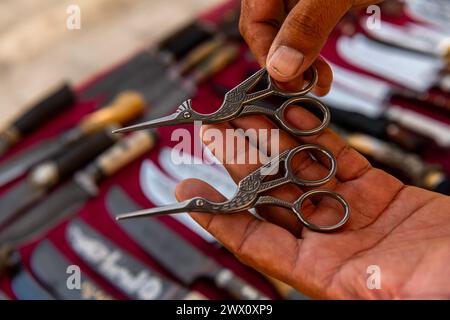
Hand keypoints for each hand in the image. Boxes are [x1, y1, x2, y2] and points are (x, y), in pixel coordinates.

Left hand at [175, 108, 449, 298]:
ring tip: (244, 116)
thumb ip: (368, 290)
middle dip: (241, 165)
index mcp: (324, 274)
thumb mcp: (404, 298)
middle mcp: (331, 241)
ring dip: (271, 142)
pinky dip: (316, 135)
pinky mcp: (378, 190)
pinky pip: (340, 156)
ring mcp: (352, 212)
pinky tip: (293, 115)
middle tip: (214, 135)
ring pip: (301, 170)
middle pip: (272, 197)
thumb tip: (348, 285)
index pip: (257, 243)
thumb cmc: (447, 289)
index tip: (192, 194)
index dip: (221, 217)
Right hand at [239, 0, 382, 94]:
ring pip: (287, 32)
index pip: (254, 23)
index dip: (268, 57)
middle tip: (305, 87)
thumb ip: (307, 24)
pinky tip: (322, 67)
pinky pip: (304, 28)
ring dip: (301, 61)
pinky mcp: (314, 2)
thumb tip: (282, 68)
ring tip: (318, 82)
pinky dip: (313, 48)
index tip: (288, 83)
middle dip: (287, 64)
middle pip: (269, 30)